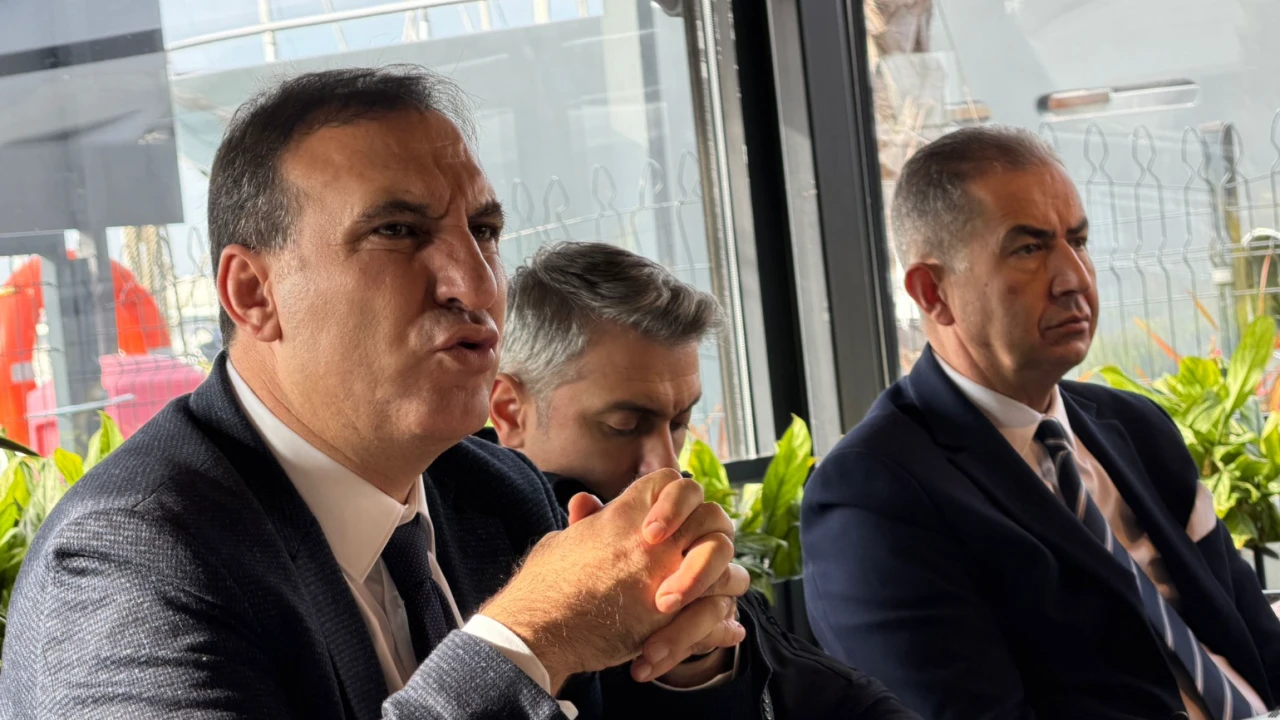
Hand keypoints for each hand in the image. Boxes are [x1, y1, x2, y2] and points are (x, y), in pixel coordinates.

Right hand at [480, 469, 738, 690]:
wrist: (538, 630)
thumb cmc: (542, 585)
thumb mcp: (561, 540)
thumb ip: (585, 521)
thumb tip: (586, 502)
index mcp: (625, 514)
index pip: (674, 483)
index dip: (679, 498)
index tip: (669, 522)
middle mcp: (652, 540)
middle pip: (710, 515)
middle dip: (712, 533)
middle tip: (702, 552)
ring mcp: (664, 575)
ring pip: (722, 559)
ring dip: (726, 575)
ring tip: (721, 588)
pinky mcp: (669, 616)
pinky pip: (715, 608)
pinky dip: (723, 622)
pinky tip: (727, 628)